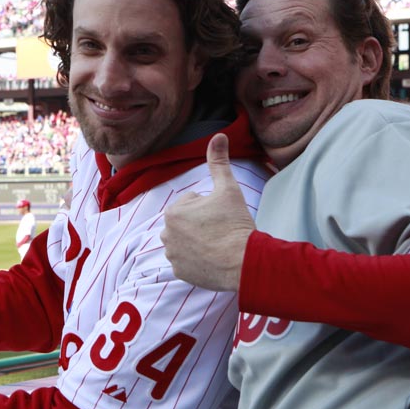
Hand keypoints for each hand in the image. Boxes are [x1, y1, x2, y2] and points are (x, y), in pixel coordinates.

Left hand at [161, 133, 254, 291]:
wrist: (244, 262)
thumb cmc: (235, 223)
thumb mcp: (228, 189)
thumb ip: (219, 161)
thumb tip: (219, 135)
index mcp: (173, 212)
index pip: (191, 203)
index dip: (209, 207)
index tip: (221, 216)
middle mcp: (165, 234)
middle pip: (187, 223)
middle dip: (201, 224)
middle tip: (221, 231)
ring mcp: (172, 256)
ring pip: (186, 241)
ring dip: (198, 241)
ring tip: (218, 244)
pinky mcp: (179, 273)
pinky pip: (187, 262)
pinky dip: (198, 260)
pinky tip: (213, 259)